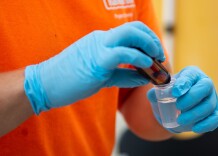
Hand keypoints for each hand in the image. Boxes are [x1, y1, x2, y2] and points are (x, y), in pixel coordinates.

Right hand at [24, 21, 164, 114]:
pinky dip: (139, 58)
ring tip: (157, 61)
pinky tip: (146, 66)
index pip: (130, 31)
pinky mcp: (96, 60)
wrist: (44, 84)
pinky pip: (122, 53)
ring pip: (131, 34)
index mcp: (102, 40)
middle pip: (134, 28)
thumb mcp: (103, 75)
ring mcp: (98, 46)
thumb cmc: (72, 79)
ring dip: (149, 45)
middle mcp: (102, 38)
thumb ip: (124, 75)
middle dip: (152, 39)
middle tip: (159, 55)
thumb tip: (144, 77)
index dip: (147, 39)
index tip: (155, 53)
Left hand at [147, 66, 217, 132]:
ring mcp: (212, 98)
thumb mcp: (160, 92)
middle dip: (192, 97)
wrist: (176, 109)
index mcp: (191, 74)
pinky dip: (206, 124)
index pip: (190, 75)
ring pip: (209, 105)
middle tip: (178, 106)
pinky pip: (215, 119)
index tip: (175, 93)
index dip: (184, 83)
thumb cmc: (170, 95)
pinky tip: (195, 128)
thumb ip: (155, 93)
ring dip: (194, 114)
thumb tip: (153, 94)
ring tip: (180, 120)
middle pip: (205, 87)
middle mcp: (204, 83)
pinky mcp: (215, 112)